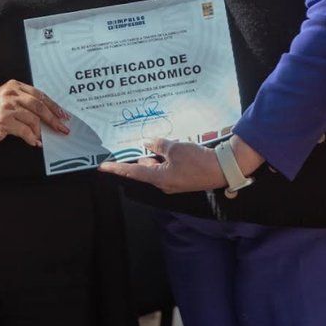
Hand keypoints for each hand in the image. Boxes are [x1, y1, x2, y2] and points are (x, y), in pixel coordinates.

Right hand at [0, 80, 69, 146]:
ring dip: (40, 130)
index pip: (40, 95)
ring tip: (42, 136)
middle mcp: (11, 95)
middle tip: (61, 127)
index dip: (53, 106)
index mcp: (15, 86)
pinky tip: (35, 141)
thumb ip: (26, 100)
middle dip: (53, 119)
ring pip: (33, 119)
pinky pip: (24, 131)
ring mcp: (7, 108)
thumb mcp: (10, 97)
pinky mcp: (4, 121)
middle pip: (39, 106)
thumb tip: (49, 114)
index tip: (63, 115)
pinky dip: (32, 137)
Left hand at [100, 137, 238, 193]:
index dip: (117, 168)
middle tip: (136, 145)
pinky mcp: (182, 179)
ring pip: (156, 168)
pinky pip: (167, 168)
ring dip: (154, 156)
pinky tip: (169, 148)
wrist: (222, 169)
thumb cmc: (198, 160)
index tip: (103, 167)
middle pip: (144, 169)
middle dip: (140, 157)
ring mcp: (173, 182)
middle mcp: (163, 183)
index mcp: (158, 178)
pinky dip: (164, 158)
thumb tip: (147, 142)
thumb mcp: (175, 148)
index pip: (132, 172)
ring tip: (156, 142)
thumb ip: (158, 145)